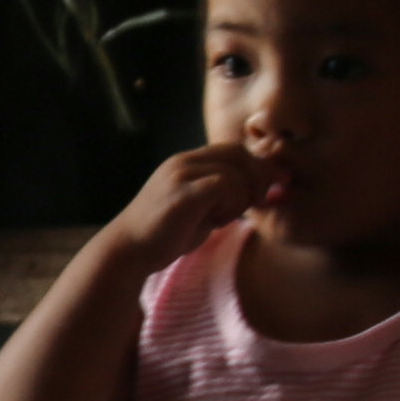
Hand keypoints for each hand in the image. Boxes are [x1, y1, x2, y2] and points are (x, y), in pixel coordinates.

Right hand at [101, 137, 274, 271]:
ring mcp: (181, 175)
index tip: (269, 188)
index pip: (233, 150)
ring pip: (235, 173)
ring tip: (223, 218)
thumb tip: (259, 190)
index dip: (257, 166)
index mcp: (186, 162)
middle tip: (258, 203)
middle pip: (239, 153)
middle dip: (259, 177)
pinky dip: (231, 204)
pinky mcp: (183, 193)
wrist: (129, 250)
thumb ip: (222, 194)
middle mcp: (183, 161)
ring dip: (241, 198)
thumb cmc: (164, 235)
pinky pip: (225, 185)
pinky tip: (216, 221)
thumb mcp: (198, 208)